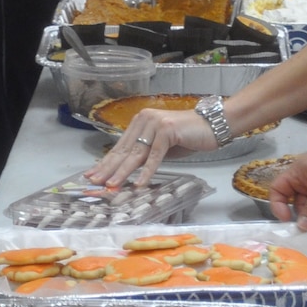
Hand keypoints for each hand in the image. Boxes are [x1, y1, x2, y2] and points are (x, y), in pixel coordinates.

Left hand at [87, 106, 217, 185]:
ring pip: (136, 154)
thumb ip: (145, 154)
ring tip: (111, 186)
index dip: (106, 163)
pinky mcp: (167, 131)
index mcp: (140, 122)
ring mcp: (155, 124)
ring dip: (123, 173)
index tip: (93, 175)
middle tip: (94, 183)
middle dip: (108, 169)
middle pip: (124, 150)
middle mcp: (145, 120)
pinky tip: (138, 184)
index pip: (120, 146)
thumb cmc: (189, 136)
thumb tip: (126, 170)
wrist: (213, 125)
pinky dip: (146, 172)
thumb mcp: (161, 147)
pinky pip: (154, 156)